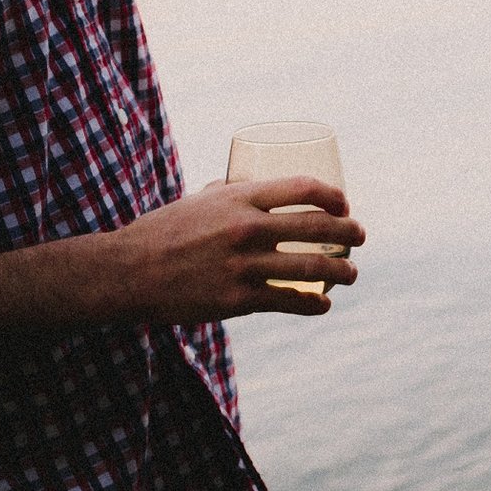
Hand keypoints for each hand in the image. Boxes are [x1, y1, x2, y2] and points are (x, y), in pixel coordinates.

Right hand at [0, 182, 365, 331]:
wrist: (130, 271)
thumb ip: (225, 194)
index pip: (303, 189)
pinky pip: (289, 301)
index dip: (333, 197)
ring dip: (342, 272)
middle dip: (349, 233)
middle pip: (317, 228)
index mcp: (238, 198)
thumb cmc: (162, 233)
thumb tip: (247, 185)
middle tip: (360, 238)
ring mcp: (244, 265)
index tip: (345, 205)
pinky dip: (313, 304)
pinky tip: (323, 305)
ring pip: (312, 267)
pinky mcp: (239, 299)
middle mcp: (246, 228)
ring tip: (351, 274)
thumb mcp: (196, 201)